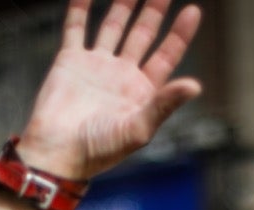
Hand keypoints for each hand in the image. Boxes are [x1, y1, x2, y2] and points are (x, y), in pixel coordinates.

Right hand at [14, 0, 202, 180]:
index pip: (166, 55)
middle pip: (143, 34)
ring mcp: (96, 66)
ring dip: (124, 4)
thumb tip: (195, 86)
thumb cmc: (99, 150)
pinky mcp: (70, 61)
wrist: (57, 152)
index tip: (193, 11)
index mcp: (142, 91)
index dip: (180, 34)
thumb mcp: (138, 129)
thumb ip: (165, 104)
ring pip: (113, 25)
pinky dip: (80, 8)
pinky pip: (76, 28)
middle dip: (154, 10)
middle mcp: (122, 75)